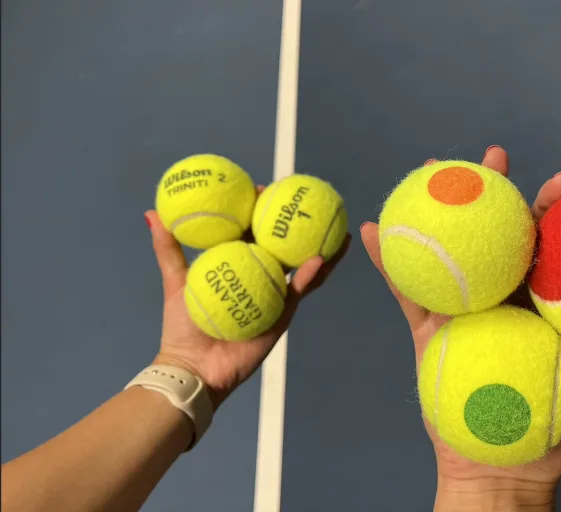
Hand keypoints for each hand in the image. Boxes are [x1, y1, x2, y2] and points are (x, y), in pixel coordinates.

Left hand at [145, 185, 350, 409]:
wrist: (195, 367)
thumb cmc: (183, 326)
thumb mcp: (175, 281)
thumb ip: (168, 249)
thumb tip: (152, 213)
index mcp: (235, 267)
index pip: (250, 233)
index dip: (258, 212)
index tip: (261, 189)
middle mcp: (259, 278)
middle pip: (281, 246)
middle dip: (296, 225)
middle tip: (306, 201)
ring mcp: (274, 295)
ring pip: (301, 268)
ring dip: (320, 249)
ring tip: (338, 232)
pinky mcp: (283, 313)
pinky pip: (300, 291)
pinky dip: (311, 275)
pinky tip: (319, 259)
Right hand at [361, 147, 560, 508]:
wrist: (500, 469)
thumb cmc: (555, 434)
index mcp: (540, 305)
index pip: (549, 248)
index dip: (555, 212)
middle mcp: (502, 300)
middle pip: (498, 237)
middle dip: (495, 191)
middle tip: (493, 155)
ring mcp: (464, 312)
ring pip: (450, 251)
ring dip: (437, 210)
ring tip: (429, 168)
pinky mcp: (429, 330)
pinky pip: (406, 292)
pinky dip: (388, 262)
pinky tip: (374, 230)